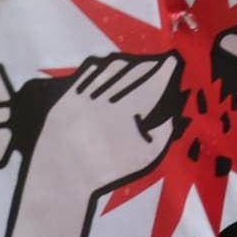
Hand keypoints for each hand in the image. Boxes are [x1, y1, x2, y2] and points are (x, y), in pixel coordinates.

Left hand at [0, 51, 182, 236]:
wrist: (63, 176)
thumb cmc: (108, 170)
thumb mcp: (145, 157)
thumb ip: (163, 134)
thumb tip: (171, 116)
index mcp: (128, 111)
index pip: (152, 82)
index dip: (165, 70)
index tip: (173, 60)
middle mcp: (106, 96)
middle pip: (132, 72)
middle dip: (148, 64)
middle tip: (157, 61)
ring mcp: (84, 94)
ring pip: (109, 70)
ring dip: (126, 64)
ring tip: (135, 63)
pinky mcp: (67, 96)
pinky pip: (86, 75)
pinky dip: (100, 68)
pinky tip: (105, 66)